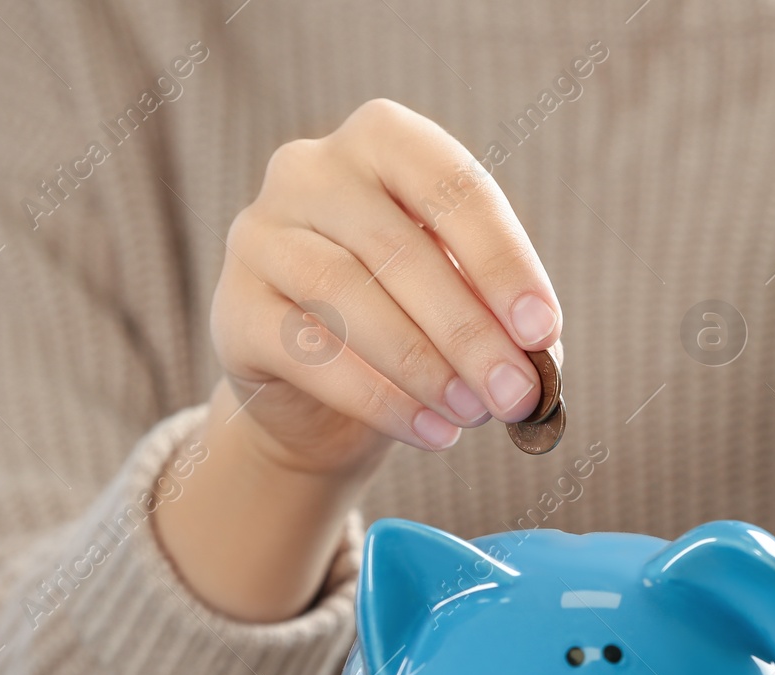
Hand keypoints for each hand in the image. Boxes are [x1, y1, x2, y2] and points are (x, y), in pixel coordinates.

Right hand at [157, 99, 560, 621]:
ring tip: (475, 414)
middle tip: (516, 393)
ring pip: (347, 297)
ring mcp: (259, 235)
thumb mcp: (463, 301)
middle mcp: (309, 170)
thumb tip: (537, 362)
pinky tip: (432, 433)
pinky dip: (380, 399)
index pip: (449, 185)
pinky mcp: (232, 308)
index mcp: (382, 141)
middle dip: (469, 331)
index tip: (542, 329)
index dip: (501, 260)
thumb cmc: (411, 321)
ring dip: (424, 366)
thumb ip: (499, 316)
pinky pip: (308, 352)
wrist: (321, 393)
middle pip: (398, 248)